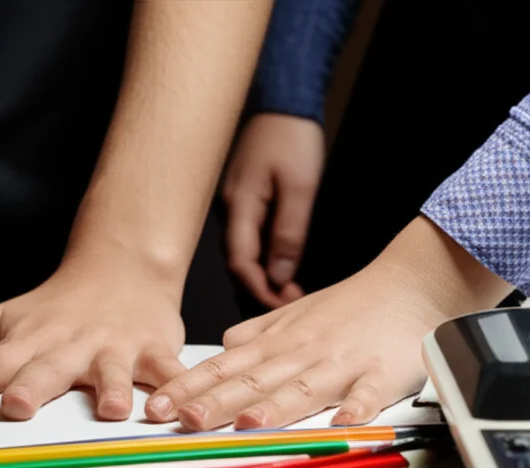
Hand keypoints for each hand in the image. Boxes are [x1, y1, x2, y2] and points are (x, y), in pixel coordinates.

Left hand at [0, 260, 187, 420]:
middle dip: (32, 387)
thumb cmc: (58, 307)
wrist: (123, 267)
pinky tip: (175, 406)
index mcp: (30, 340)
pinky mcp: (153, 350)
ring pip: (111, 371)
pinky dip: (175, 386)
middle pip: (47, 369)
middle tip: (16, 406)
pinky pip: (166, 371)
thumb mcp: (7, 319)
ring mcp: (113, 348)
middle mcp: (69, 345)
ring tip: (111, 410)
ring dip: (112, 388)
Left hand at [144, 266, 437, 430]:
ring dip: (275, 407)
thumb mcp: (294, 315)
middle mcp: (301, 353)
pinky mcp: (382, 372)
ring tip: (248, 425)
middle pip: (252, 382)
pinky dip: (357, 408)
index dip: (188, 388)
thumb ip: (256, 335)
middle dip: (216, 402)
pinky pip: (369, 393)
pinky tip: (344, 422)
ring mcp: (341, 363)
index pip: (222, 369)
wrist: (413, 283)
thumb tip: (221, 351)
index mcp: (278, 344)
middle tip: (183, 421)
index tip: (156, 407)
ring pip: (303, 388)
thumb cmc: (353, 306)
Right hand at [222, 114, 325, 308]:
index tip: (283, 304)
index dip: (260, 289)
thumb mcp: (299, 188)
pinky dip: (263, 254)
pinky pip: (248, 234)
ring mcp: (234, 202)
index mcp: (239, 207)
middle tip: (291, 299)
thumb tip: (278, 275)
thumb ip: (288, 234)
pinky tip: (281, 259)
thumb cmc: (291, 138)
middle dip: (262, 286)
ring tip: (289, 285)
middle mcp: (230, 209)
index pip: (241, 264)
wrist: (283, 101)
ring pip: (243, 250)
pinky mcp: (244, 195)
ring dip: (263, 272)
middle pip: (238, 261)